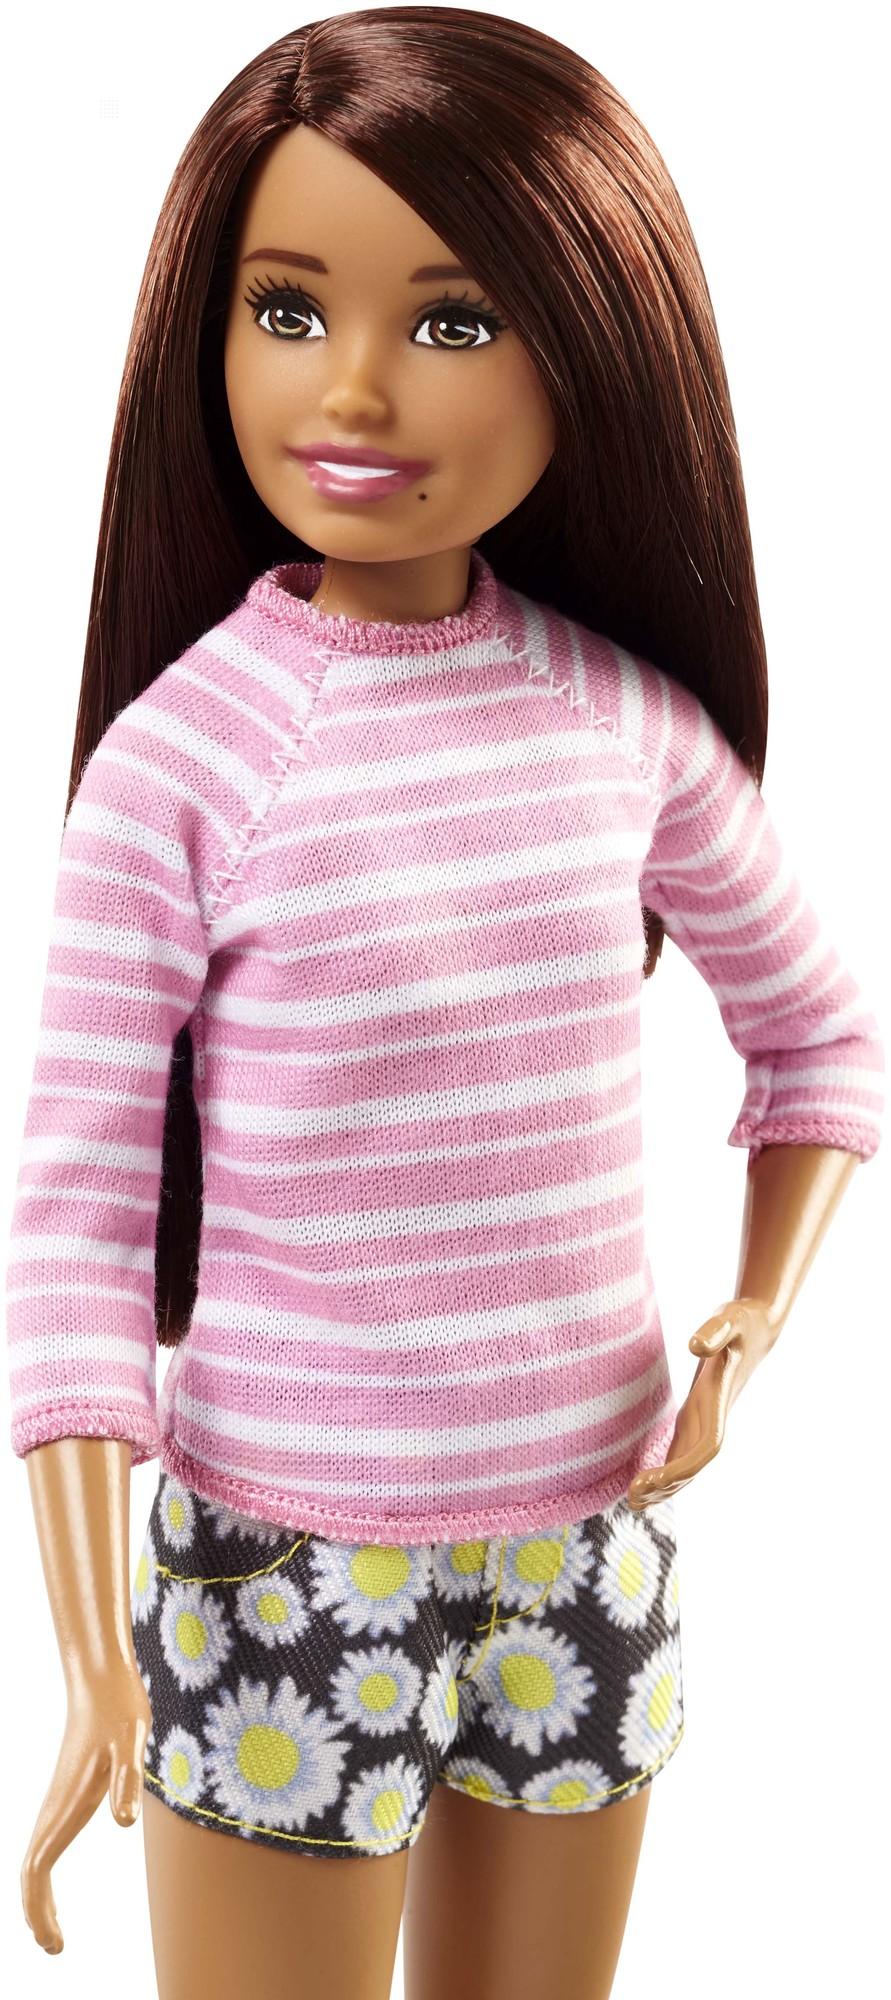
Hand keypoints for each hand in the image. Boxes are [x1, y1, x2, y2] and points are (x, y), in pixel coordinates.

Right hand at [20, 1659, 152, 1953]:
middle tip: (55, 1949)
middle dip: (37, 1913)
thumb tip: (124, 1823)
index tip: (53, 1942)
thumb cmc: (119, 1709)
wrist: (103, 1679)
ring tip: (53, 1935)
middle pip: (31, 1872)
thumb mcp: (131, 1741)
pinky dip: (43, 1875)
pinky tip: (53, 1887)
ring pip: (34, 1860)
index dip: (39, 1908)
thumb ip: (126, 1779)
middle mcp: (54, 1808)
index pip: (37, 1870)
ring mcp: (58, 1802)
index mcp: (64, 1805)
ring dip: (38, 1898)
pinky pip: (45, 1844)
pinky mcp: (69, 1795)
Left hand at [626, 1296, 777, 1511]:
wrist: (756, 1327)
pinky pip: (683, 1450)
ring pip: (688, 1463)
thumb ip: (713, 1330)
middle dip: (667, 1486)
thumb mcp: (729, 1318)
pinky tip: (646, 1483)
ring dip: (665, 1486)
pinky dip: (666, 1469)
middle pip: (694, 1464)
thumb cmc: (741, 1321)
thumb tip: (695, 1345)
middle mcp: (714, 1417)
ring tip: (633, 1503)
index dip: (684, 1467)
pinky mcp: (698, 1414)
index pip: (707, 1447)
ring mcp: (707, 1419)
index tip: (655, 1479)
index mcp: (720, 1402)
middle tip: (631, 1499)